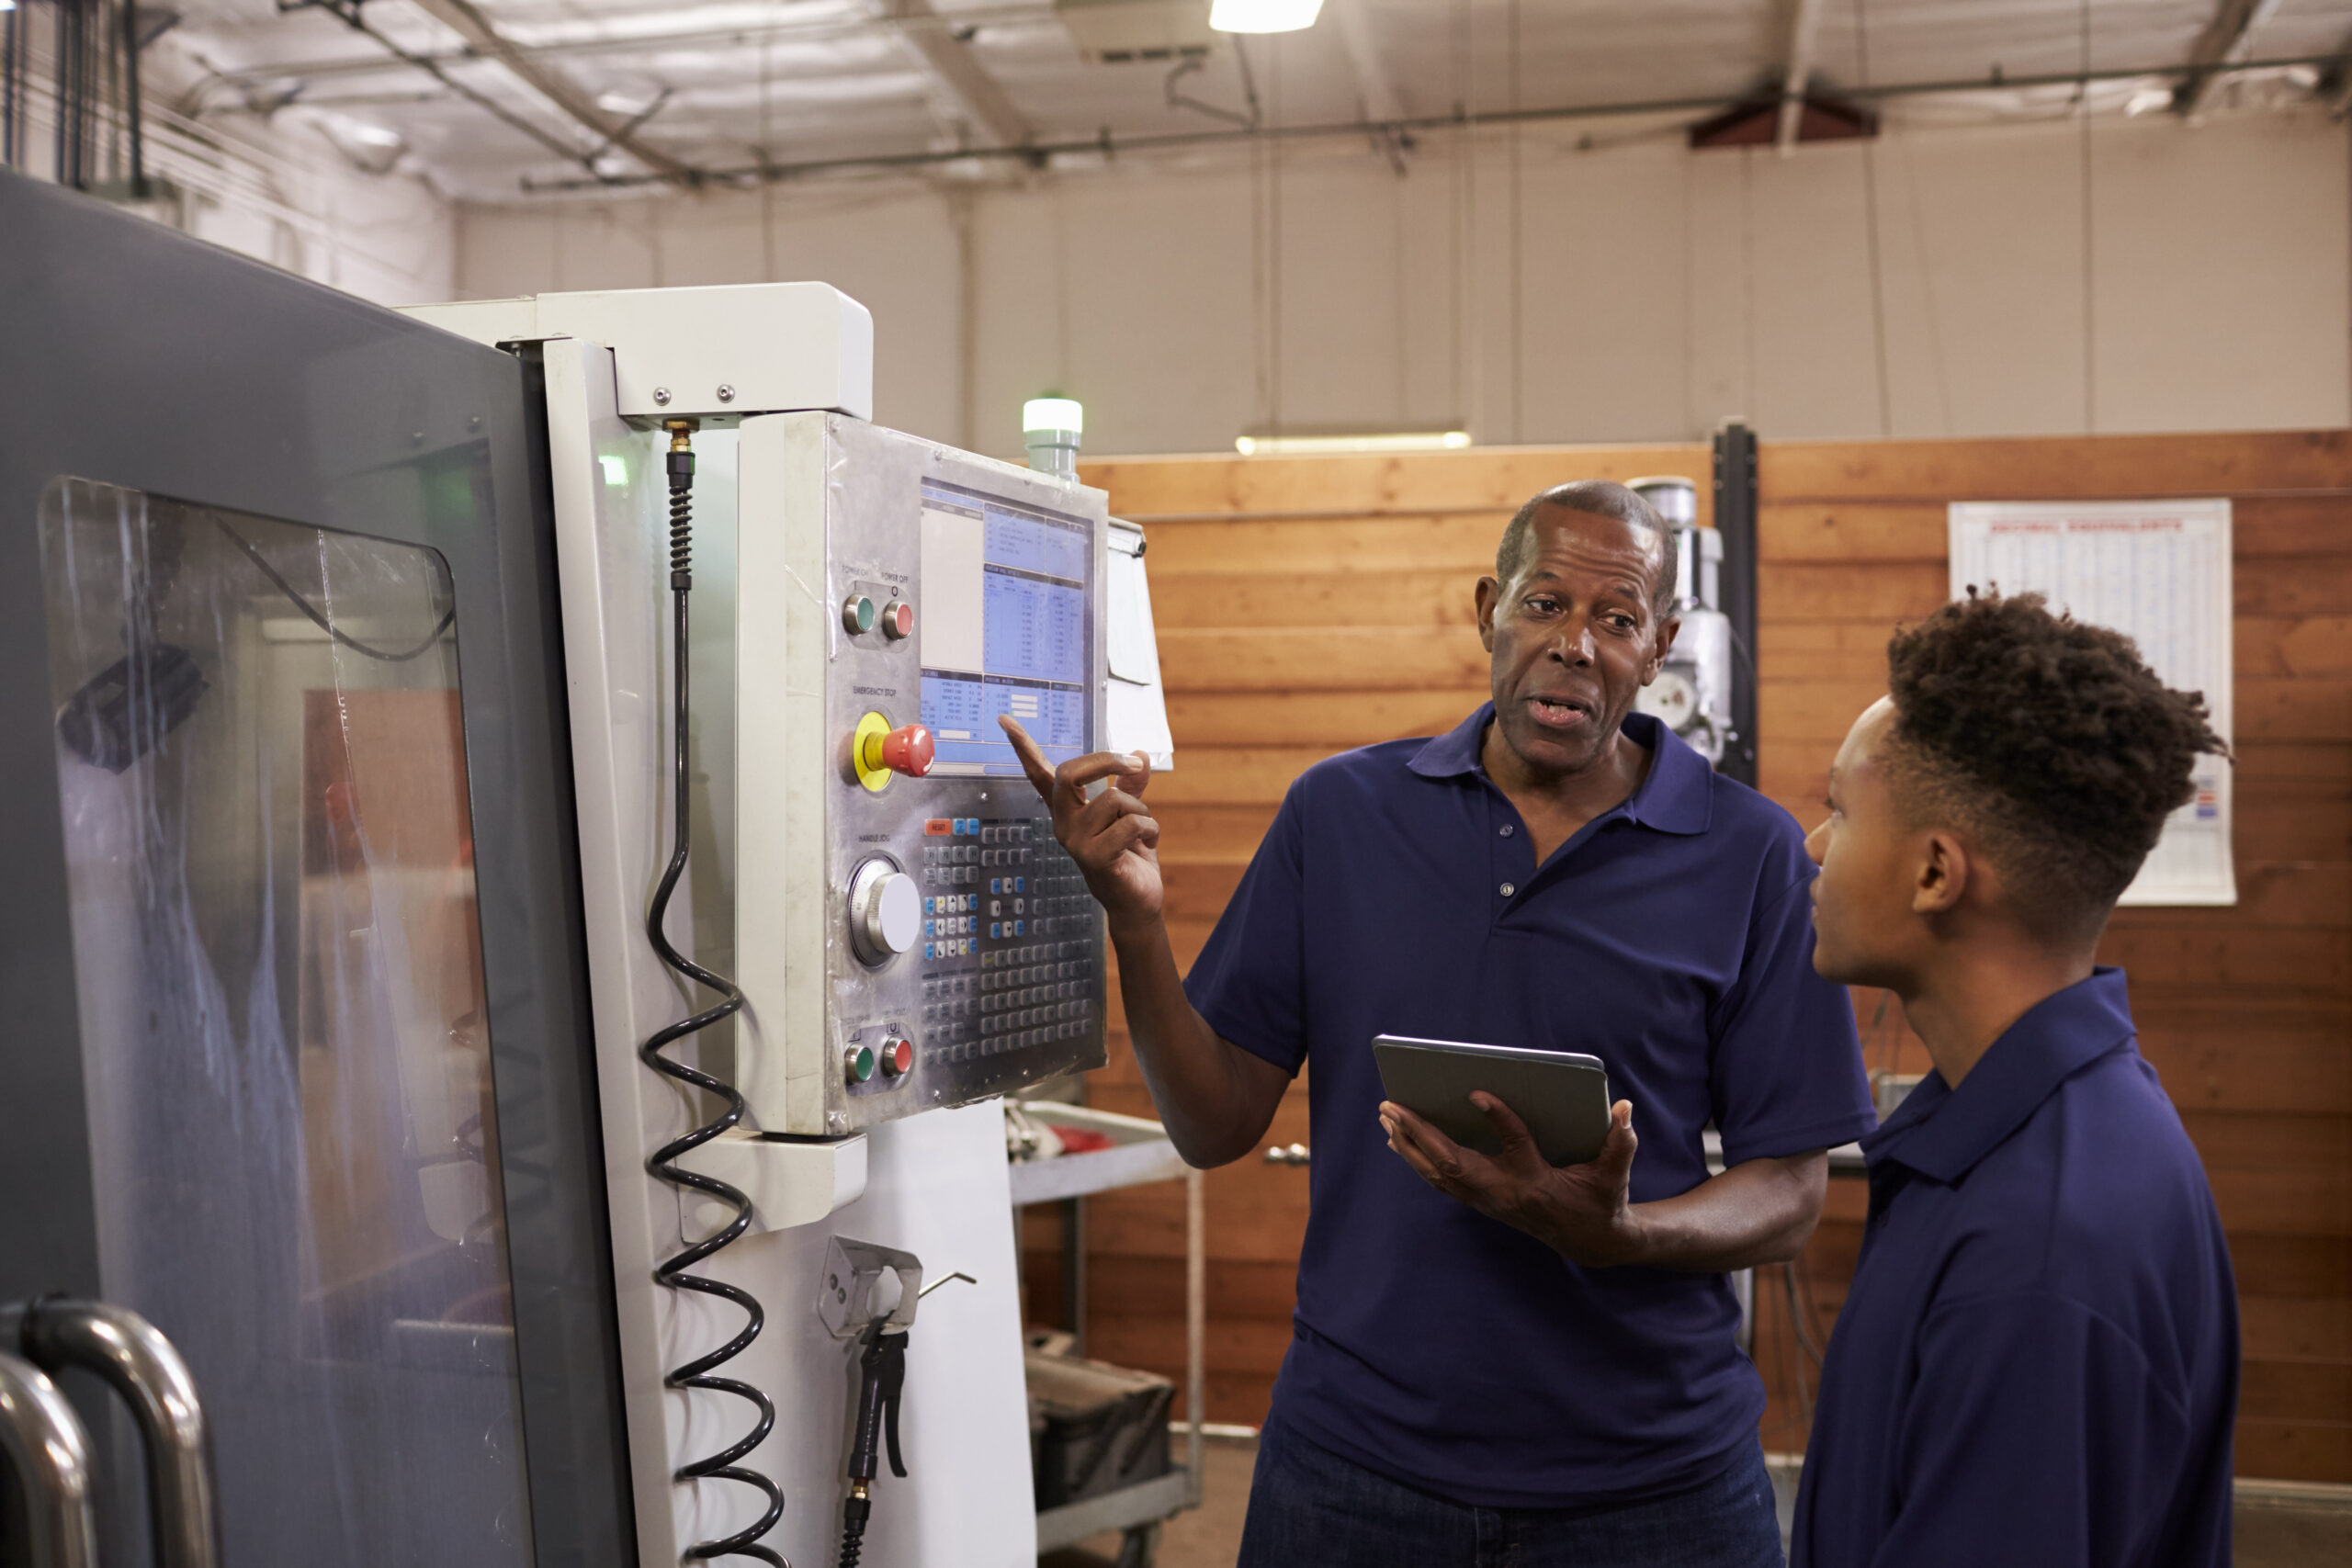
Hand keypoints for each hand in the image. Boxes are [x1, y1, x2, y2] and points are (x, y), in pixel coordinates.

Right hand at [999, 716, 1162, 930]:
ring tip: (1141, 832)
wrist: (1137, 901)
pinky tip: (1145, 846)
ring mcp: (1075, 841)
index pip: (1040, 775)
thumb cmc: (1130, 857)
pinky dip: (1150, 829)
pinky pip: (1131, 824)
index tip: (1005, 719)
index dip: (1023, 747)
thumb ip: (1131, 785)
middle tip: (1133, 764)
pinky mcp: (1093, 858)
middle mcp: (1063, 823)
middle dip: (1106, 761)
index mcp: (1068, 809)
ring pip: (1114, 799)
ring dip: (1141, 811)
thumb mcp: (1132, 814)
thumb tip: (1139, 754)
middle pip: (1070, 774)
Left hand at [1379, 1093, 1645, 1267]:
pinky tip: (1399, 1143)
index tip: (1476, 1092)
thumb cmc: (1603, 1201)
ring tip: (1386, 1118)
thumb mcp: (1615, 1174)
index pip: (1515, 1147)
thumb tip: (1624, 1108)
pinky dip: (1418, 1161)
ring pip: (1438, 1176)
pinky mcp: (1483, 1203)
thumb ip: (1620, 1143)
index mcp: (1536, 1182)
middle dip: (1419, 1136)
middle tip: (1391, 1106)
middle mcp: (1505, 1193)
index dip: (1498, 1120)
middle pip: (1453, 1165)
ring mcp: (1489, 1201)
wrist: (1592, 1242)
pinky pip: (1441, 1182)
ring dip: (1409, 1148)